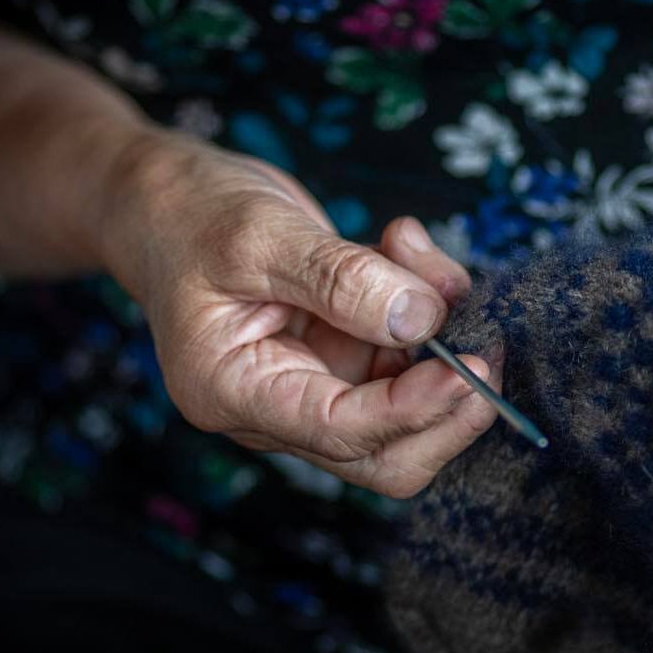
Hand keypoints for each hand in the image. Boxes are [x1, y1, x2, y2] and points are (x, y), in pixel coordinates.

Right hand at [98, 130, 497, 497]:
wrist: (164, 198)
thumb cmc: (190, 215)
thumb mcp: (260, 235)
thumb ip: (340, 279)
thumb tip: (423, 320)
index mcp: (235, 393)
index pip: (341, 433)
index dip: (412, 410)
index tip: (465, 369)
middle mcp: (279, 406)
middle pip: (387, 455)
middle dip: (447, 408)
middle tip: (487, 350)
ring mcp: (318, 382)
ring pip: (411, 397)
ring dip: (438, 330)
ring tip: (412, 249)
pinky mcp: (346, 351)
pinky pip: (410, 348)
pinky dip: (428, 300)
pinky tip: (404, 244)